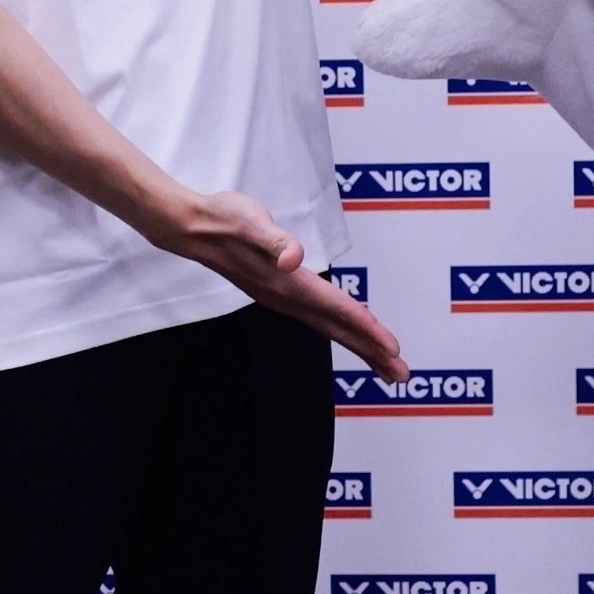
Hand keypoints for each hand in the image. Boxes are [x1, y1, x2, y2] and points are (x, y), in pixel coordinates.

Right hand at [152, 188, 408, 380]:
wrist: (193, 227)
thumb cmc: (226, 218)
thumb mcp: (251, 221)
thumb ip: (274, 240)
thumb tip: (292, 258)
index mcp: (289, 283)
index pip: (337, 310)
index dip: (368, 329)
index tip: (393, 350)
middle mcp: (287, 297)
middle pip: (337, 329)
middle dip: (371, 351)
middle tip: (401, 375)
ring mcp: (281, 298)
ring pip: (329, 327)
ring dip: (359, 345)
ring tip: (385, 364)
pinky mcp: (278, 292)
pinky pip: (318, 317)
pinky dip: (340, 327)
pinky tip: (350, 329)